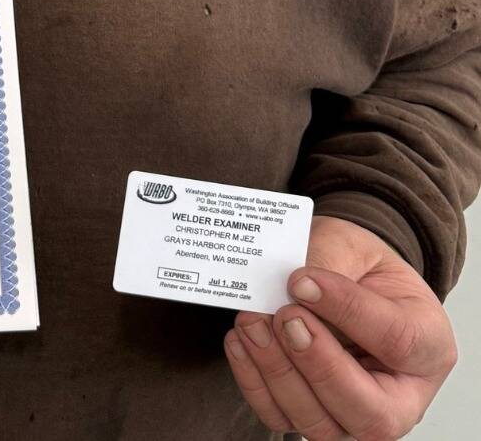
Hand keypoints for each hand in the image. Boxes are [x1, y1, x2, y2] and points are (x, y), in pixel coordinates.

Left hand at [224, 214, 455, 438]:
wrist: (344, 276)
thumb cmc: (359, 266)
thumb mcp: (353, 246)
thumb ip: (330, 262)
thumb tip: (296, 287)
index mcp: (428, 344)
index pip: (398, 342)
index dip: (347, 312)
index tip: (302, 281)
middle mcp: (401, 395)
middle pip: (369, 413)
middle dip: (318, 366)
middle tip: (283, 316)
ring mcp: (356, 414)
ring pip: (321, 423)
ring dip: (278, 373)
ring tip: (252, 321)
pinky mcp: (314, 416)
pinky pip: (283, 419)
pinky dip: (255, 383)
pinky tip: (240, 342)